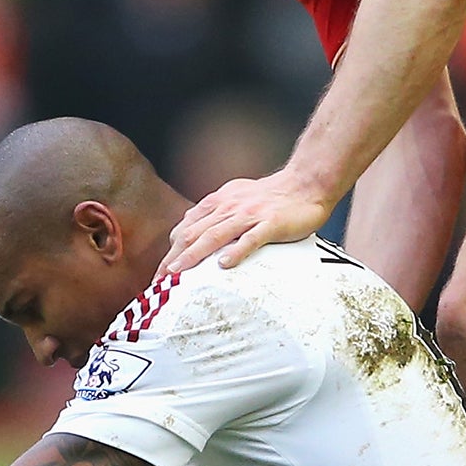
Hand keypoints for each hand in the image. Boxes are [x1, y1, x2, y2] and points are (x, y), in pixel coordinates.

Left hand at [163, 169, 333, 275]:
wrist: (305, 183)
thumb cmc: (271, 195)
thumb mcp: (235, 197)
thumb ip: (214, 212)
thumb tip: (191, 227)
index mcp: (218, 203)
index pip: (186, 228)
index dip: (170, 251)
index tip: (161, 273)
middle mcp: (228, 207)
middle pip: (193, 234)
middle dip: (173, 258)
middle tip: (160, 282)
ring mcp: (249, 215)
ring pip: (214, 236)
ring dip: (193, 255)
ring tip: (177, 274)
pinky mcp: (270, 223)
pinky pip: (251, 238)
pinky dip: (236, 251)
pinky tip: (224, 264)